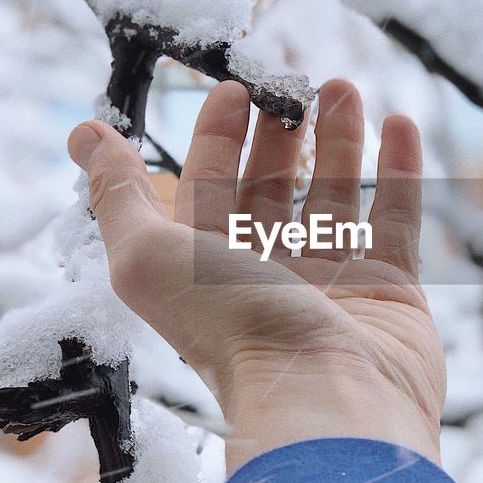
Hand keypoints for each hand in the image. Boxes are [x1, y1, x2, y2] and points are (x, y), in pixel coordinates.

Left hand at [67, 79, 443, 472]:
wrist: (326, 398)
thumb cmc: (233, 328)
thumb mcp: (148, 257)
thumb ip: (119, 195)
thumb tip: (82, 135)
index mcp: (206, 271)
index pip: (207, 189)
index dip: (215, 138)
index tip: (234, 87)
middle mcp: (265, 278)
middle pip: (271, 191)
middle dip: (281, 134)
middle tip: (295, 84)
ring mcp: (331, 286)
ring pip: (334, 199)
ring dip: (340, 140)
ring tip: (343, 88)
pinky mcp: (391, 293)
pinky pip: (396, 221)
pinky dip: (399, 171)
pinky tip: (399, 123)